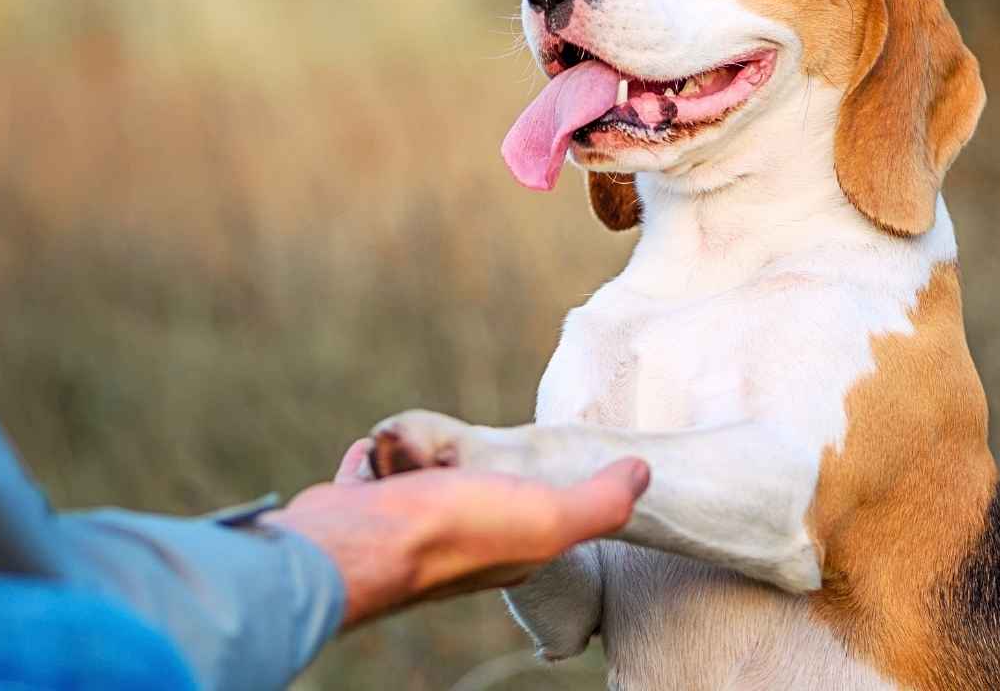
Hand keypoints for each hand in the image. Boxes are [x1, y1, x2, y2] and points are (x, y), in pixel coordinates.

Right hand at [263, 438, 648, 628]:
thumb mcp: (548, 517)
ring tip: (417, 450)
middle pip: (470, 484)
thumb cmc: (453, 532)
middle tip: (460, 452)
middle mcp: (457, 543)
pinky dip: (374, 458)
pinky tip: (377, 452)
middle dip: (465, 459)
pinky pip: (371, 471)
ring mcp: (405, 527)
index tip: (533, 459)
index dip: (536, 482)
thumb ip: (600, 502)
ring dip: (418, 452)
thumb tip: (644, 473)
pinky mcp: (360, 509)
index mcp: (509, 550)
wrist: (355, 543)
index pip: (535, 510)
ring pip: (421, 474)